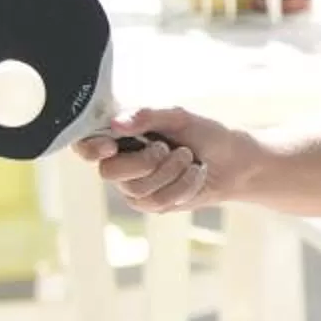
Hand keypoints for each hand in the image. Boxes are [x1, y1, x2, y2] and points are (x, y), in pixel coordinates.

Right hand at [73, 106, 236, 213]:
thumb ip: (148, 116)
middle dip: (145, 161)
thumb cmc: (204, 133)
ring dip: (172, 172)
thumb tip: (116, 123)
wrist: (235, 160)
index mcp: (121, 136)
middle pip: (109, 172)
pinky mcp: (153, 204)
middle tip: (167, 148)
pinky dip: (184, 185)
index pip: (86, 145)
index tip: (111, 146)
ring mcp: (135, 186)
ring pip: (137, 190)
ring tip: (189, 158)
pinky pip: (159, 202)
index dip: (90, 148)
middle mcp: (121, 162)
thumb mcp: (179, 116)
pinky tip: (195, 174)